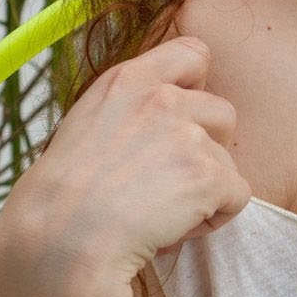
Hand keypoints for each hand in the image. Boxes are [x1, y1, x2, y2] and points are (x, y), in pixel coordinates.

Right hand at [0, 36, 250, 295]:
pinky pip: (237, 196)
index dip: (197, 87)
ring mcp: (188, 135)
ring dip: (205, 188)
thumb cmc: (59, 201)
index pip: (193, 53)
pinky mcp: (208, 175)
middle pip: (222, 112)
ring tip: (161, 213)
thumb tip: (166, 125)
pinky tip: (171, 231)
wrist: (59, 244)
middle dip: (207, 148)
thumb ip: (130, 113)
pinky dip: (213, 219)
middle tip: (166, 183)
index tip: (178, 122)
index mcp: (127, 80)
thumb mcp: (84, 129)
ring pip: (228, 161)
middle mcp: (161, 98)